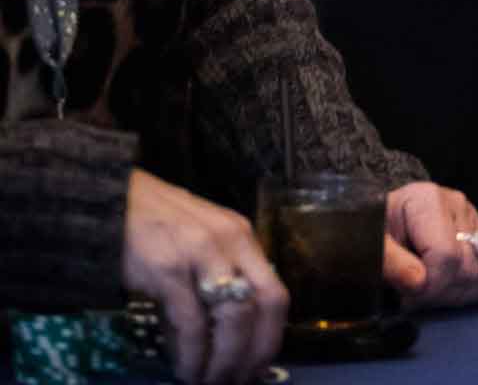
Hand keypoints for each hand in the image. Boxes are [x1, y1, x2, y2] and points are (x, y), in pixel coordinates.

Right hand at [121, 169, 287, 384]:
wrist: (112, 200)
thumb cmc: (158, 224)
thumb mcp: (203, 240)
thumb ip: (220, 276)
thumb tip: (229, 337)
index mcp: (242, 237)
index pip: (275, 293)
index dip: (271, 338)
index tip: (258, 369)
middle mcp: (230, 242)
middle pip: (261, 307)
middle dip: (252, 355)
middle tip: (235, 382)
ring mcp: (201, 254)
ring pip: (232, 319)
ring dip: (223, 362)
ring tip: (208, 382)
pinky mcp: (168, 269)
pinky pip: (191, 325)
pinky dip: (191, 356)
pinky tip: (185, 371)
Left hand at [383, 183, 477, 307]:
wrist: (384, 223)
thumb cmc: (377, 233)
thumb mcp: (373, 245)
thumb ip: (390, 262)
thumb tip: (419, 282)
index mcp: (428, 200)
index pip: (446, 256)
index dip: (428, 286)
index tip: (407, 296)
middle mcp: (457, 205)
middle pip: (466, 268)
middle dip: (438, 293)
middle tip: (413, 295)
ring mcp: (474, 220)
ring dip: (455, 294)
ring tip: (429, 289)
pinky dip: (474, 289)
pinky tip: (448, 287)